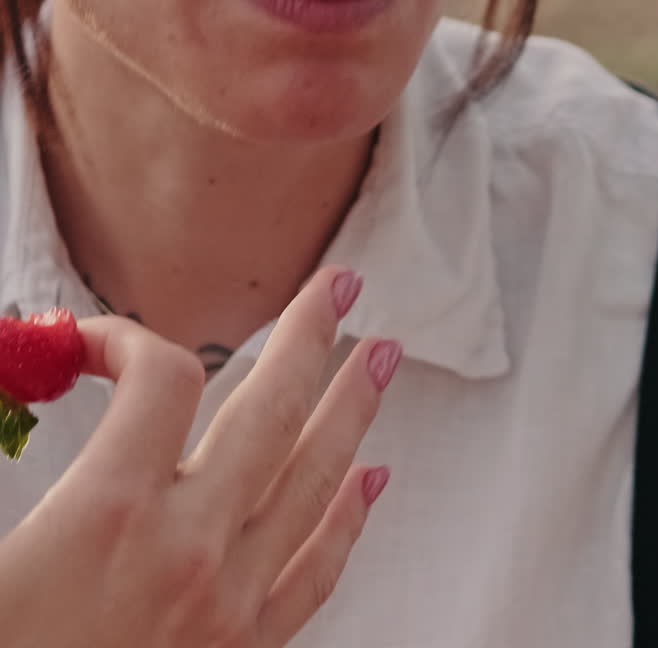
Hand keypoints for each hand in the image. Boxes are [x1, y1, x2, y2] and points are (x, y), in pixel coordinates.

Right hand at [0, 266, 398, 645]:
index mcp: (108, 511)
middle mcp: (186, 547)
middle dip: (309, 335)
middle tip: (343, 283)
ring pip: (313, 479)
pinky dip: (348, 520)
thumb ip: (2, 447)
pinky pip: (316, 574)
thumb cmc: (8, 643)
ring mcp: (226, 603)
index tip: (94, 344)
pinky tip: (373, 480)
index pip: (157, 377)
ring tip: (381, 356)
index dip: (126, 339)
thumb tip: (13, 364)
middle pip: (268, 407)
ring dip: (352, 408)